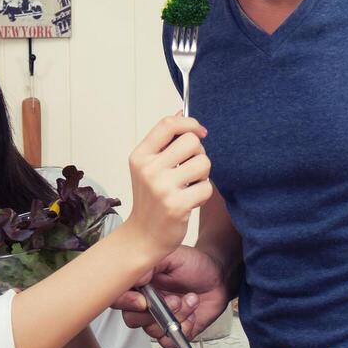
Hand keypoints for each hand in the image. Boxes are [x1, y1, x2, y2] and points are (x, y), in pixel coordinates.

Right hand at [113, 246, 230, 347]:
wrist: (217, 276)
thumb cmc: (194, 264)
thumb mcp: (172, 255)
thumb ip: (152, 263)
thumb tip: (136, 276)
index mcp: (140, 285)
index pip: (119, 298)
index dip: (127, 303)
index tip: (143, 301)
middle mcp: (146, 303)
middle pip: (132, 319)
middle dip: (156, 312)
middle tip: (175, 299)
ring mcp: (159, 318)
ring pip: (153, 331)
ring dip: (176, 317)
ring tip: (189, 300)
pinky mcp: (174, 331)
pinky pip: (169, 342)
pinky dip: (184, 329)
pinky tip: (192, 313)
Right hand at [123, 114, 213, 268]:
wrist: (143, 236)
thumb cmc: (150, 199)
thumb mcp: (148, 166)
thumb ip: (165, 141)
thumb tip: (181, 111)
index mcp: (141, 156)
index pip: (169, 124)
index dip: (190, 123)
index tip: (200, 132)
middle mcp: (149, 169)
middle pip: (192, 141)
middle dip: (198, 154)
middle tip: (190, 170)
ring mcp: (162, 187)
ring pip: (203, 163)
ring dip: (203, 176)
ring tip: (189, 186)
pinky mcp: (177, 205)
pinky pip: (206, 187)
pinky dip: (203, 194)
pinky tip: (189, 201)